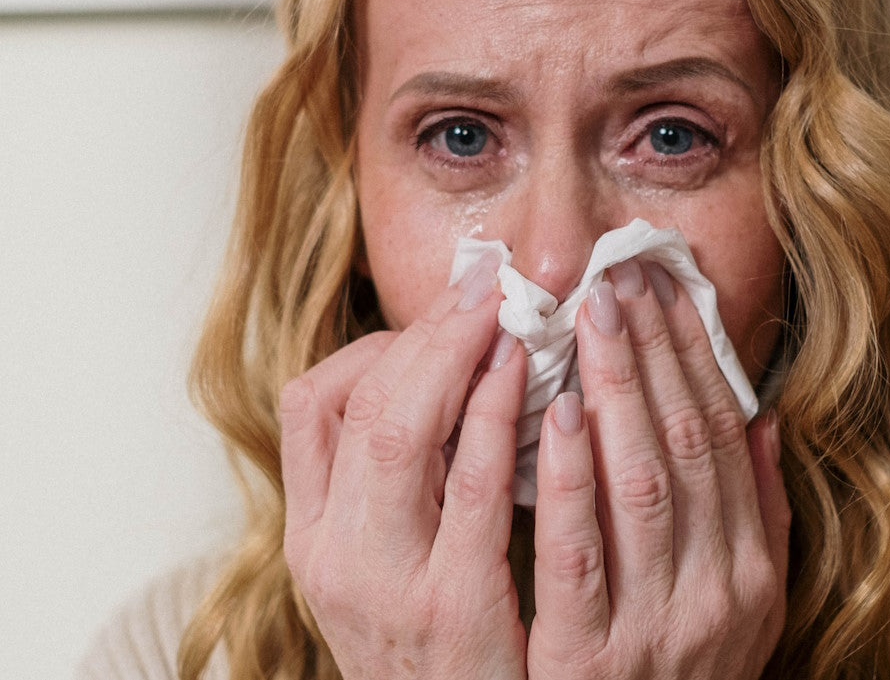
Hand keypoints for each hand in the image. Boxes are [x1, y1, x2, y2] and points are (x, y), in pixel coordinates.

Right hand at [280, 252, 527, 679]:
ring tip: (509, 313)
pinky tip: (537, 385)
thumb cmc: (432, 646)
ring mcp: (389, 584)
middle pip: (361, 405)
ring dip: (461, 357)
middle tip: (486, 284)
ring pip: (403, 431)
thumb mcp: (388, 563)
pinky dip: (501, 422)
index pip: (312, 402)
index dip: (380, 344)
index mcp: (314, 534)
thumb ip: (406, 479)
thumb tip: (458, 372)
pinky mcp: (455, 613)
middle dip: (429, 333)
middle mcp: (335, 554)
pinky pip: (478, 494)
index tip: (446, 316)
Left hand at [528, 260, 789, 679]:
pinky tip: (556, 413)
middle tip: (620, 277)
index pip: (724, 438)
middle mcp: (717, 591)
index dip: (695, 359)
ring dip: (618, 392)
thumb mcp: (748, 603)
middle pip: (686, 445)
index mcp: (751, 568)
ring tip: (590, 318)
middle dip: (653, 353)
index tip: (666, 292)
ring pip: (642, 484)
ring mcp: (656, 625)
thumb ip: (759, 513)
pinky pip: (580, 555)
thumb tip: (764, 418)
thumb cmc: (687, 673)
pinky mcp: (589, 660)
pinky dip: (572, 479)